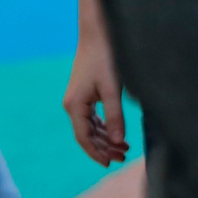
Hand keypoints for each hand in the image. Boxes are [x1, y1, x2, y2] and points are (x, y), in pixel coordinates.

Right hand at [63, 27, 128, 165]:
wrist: (98, 34)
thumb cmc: (106, 58)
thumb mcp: (112, 88)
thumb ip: (115, 114)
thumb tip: (119, 141)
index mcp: (75, 106)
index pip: (84, 138)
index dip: (96, 152)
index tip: (109, 163)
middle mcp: (73, 105)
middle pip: (88, 134)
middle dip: (105, 147)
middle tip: (123, 157)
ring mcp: (78, 100)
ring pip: (91, 127)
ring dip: (107, 138)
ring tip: (124, 149)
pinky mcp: (85, 94)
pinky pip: (93, 117)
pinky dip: (105, 126)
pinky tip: (117, 133)